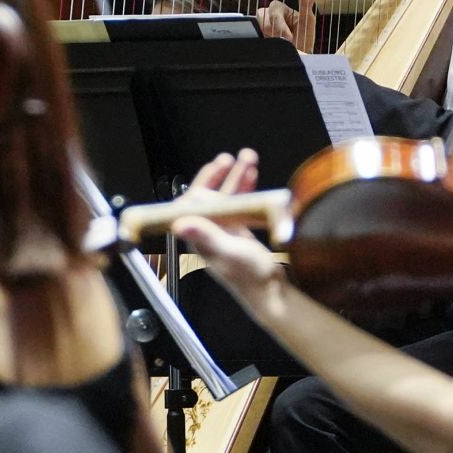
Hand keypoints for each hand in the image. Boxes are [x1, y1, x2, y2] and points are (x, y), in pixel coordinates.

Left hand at [172, 149, 283, 301]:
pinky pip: (240, 206)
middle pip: (210, 196)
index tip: (219, 166)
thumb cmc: (251, 277)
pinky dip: (246, 190)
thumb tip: (180, 223)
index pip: (194, 202)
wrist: (271, 294)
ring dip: (236, 178)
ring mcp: (224, 232)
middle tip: (232, 159)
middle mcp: (209, 232)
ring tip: (249, 160)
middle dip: (222, 175)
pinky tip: (254, 178)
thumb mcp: (229, 253)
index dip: (205, 181)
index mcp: (200, 236)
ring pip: (227, 198)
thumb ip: (206, 237)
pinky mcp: (238, 234)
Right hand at [256, 0, 318, 52]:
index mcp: (281, 9)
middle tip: (284, 43)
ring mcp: (261, 26)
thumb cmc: (304, 42)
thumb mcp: (308, 22)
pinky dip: (261, 41)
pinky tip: (271, 47)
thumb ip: (306, 3)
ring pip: (256, 25)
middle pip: (261, 15)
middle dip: (273, 31)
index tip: (288, 38)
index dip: (279, 22)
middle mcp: (269, 16)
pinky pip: (250, 34)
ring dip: (268, 37)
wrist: (298, 61)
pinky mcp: (256, 36)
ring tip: (279, 46)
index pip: (273, 7)